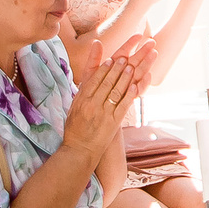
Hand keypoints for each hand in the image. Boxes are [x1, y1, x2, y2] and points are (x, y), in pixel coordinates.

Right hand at [65, 34, 150, 157]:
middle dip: (116, 69)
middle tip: (124, 58)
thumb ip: (82, 93)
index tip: (111, 59)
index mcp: (82, 100)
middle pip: (106, 83)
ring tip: (131, 66)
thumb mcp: (74, 108)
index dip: (104, 69)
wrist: (80, 150)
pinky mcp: (113, 122)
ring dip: (124, 77)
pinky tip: (134, 85)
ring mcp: (104, 113)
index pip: (94, 80)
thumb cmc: (75, 129)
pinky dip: (129, 94)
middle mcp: (92, 105)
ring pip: (115, 91)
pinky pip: (122, 105)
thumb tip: (88, 79)